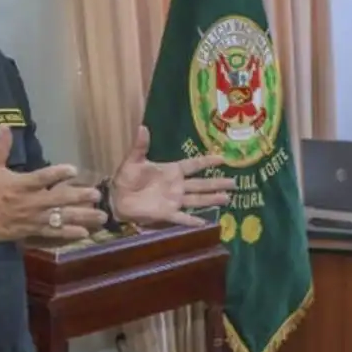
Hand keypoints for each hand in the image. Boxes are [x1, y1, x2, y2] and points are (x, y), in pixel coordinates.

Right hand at [0, 127, 104, 242]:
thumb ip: (1, 146)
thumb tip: (5, 125)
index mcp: (21, 185)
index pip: (41, 178)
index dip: (57, 173)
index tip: (74, 169)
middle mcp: (30, 202)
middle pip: (58, 200)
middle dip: (79, 197)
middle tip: (97, 194)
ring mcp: (34, 218)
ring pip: (61, 218)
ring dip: (82, 217)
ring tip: (101, 216)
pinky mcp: (33, 231)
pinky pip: (54, 233)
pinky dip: (70, 233)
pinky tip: (86, 233)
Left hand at [108, 126, 235, 226]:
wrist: (117, 198)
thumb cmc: (126, 178)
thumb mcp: (133, 161)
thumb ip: (140, 146)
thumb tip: (142, 127)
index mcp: (171, 171)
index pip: (193, 165)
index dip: (207, 161)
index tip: (223, 158)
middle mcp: (177, 186)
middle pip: (201, 184)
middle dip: (217, 183)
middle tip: (234, 183)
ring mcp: (174, 200)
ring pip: (197, 200)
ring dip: (212, 199)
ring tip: (228, 198)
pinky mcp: (167, 214)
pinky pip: (183, 218)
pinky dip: (194, 221)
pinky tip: (207, 224)